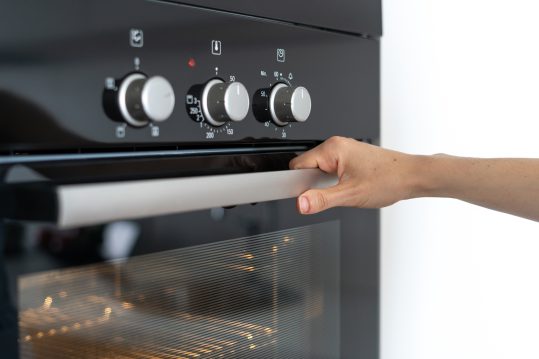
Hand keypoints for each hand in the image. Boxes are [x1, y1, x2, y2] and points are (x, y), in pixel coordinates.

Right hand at [289, 136, 417, 213]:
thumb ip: (321, 200)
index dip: (299, 184)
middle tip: (333, 194)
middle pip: (308, 167)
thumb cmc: (389, 179)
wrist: (412, 177)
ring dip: (326, 184)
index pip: (298, 165)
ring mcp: (345, 150)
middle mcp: (337, 145)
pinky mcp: (351, 157)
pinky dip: (335, 181)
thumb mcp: (350, 195)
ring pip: (320, 170)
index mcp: (332, 148)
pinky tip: (350, 187)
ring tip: (345, 190)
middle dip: (314, 185)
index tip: (305, 196)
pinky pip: (332, 170)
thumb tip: (301, 203)